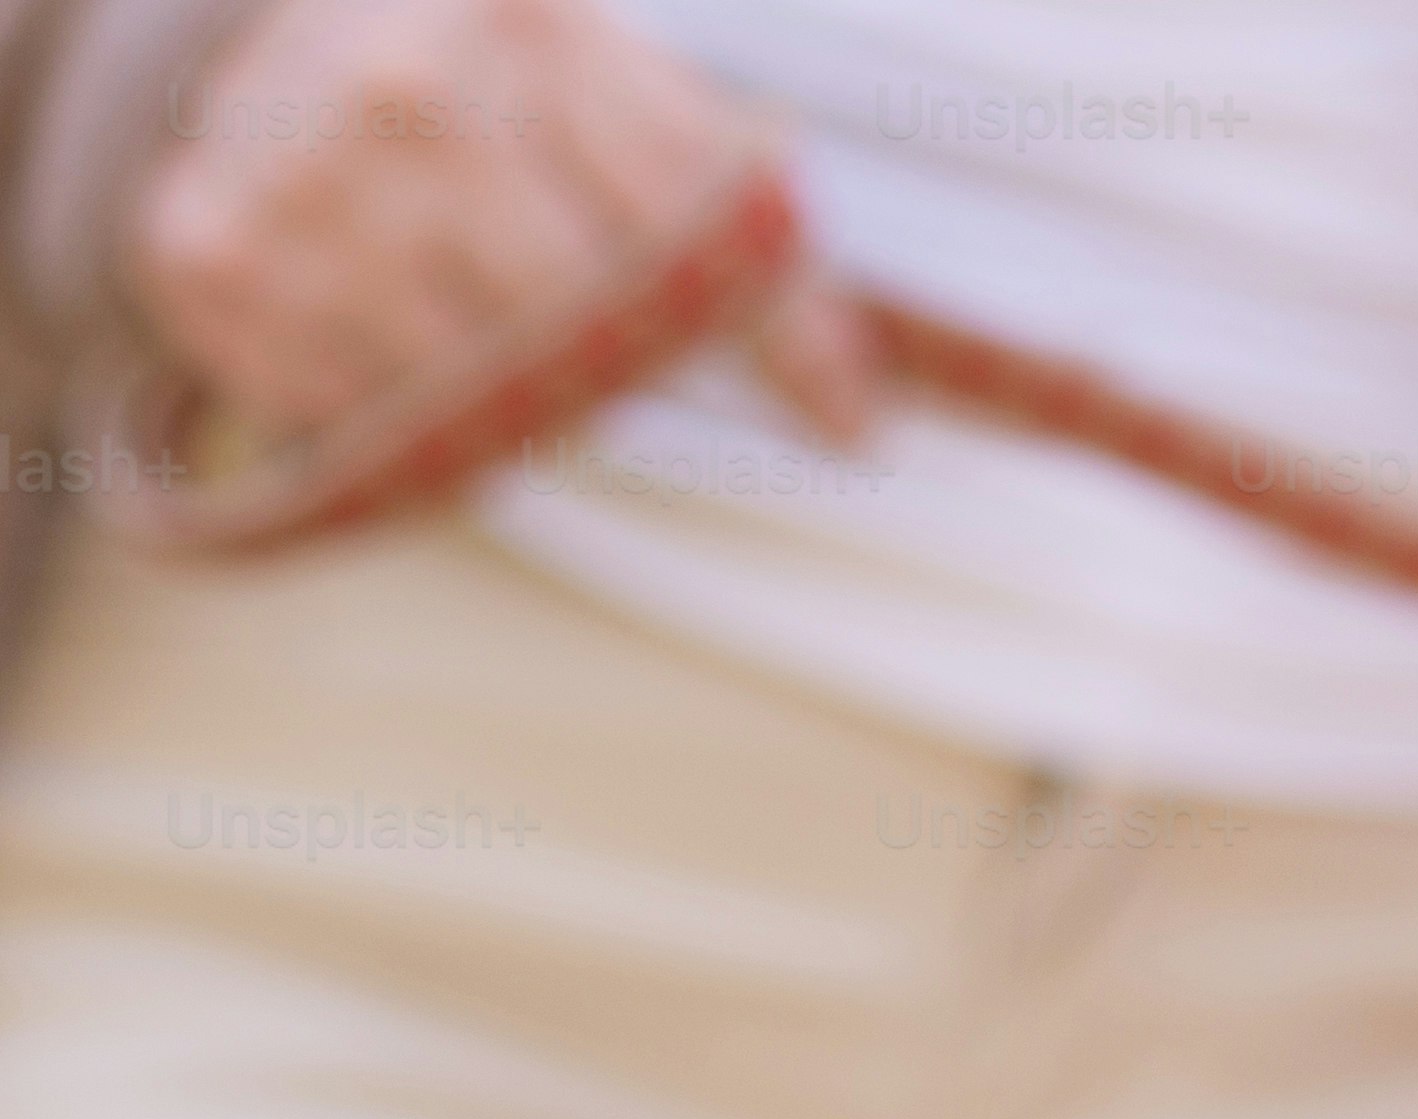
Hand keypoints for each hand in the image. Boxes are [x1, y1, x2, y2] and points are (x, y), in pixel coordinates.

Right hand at [128, 0, 872, 449]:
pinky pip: (344, 410)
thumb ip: (767, 252)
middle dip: (609, 365)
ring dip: (496, 398)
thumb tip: (854, 424)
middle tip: (598, 348)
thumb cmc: (516, 98)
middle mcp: (405, 90)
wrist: (295, 33)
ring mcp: (295, 169)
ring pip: (459, 386)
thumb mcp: (650, 121)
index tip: (840, 418)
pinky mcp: (207, 251)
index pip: (697, 231)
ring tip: (483, 324)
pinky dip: (387, 406)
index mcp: (539, 30)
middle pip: (571, 324)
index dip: (782, 342)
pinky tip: (388, 330)